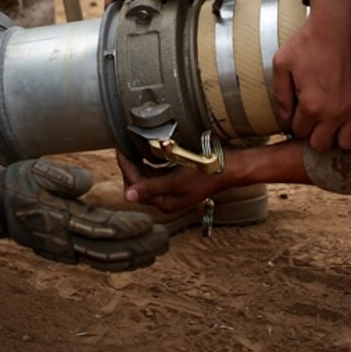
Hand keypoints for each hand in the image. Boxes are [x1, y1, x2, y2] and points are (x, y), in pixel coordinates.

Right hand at [0, 160, 168, 271]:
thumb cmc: (18, 184)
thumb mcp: (38, 171)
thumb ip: (64, 178)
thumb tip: (88, 183)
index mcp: (62, 218)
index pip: (102, 228)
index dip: (128, 228)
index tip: (149, 223)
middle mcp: (65, 241)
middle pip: (109, 251)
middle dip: (139, 247)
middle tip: (165, 241)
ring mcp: (64, 251)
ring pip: (104, 261)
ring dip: (133, 258)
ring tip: (156, 251)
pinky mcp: (64, 254)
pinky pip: (96, 262)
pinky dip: (118, 263)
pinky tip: (134, 259)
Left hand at [116, 150, 237, 213]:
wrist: (230, 168)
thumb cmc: (206, 174)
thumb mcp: (176, 181)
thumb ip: (151, 187)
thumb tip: (128, 196)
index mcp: (165, 203)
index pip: (136, 187)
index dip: (126, 168)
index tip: (120, 151)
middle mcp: (167, 199)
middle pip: (140, 184)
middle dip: (130, 167)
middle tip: (123, 148)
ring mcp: (173, 190)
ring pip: (147, 178)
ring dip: (138, 164)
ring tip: (131, 148)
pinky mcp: (179, 180)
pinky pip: (158, 173)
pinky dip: (149, 164)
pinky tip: (146, 153)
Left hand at [272, 0, 350, 151]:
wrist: (343, 20)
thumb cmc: (311, 39)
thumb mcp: (282, 63)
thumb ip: (281, 95)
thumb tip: (285, 118)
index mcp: (312, 105)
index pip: (300, 133)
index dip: (297, 123)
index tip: (299, 112)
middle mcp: (337, 112)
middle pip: (323, 145)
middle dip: (315, 134)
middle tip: (315, 119)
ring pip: (348, 143)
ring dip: (339, 134)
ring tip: (334, 120)